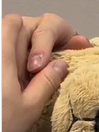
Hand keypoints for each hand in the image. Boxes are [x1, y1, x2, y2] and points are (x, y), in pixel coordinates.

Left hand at [3, 14, 90, 131]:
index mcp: (3, 56)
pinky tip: (24, 82)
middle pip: (13, 29)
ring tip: (36, 74)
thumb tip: (61, 64)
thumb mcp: (29, 108)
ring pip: (8, 45)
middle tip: (46, 67)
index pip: (14, 22)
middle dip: (34, 42)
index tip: (45, 58)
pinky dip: (16, 65)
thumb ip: (47, 82)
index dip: (34, 31)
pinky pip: (6, 62)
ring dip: (24, 54)